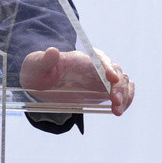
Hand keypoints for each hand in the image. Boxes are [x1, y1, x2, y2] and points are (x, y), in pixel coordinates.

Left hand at [20, 46, 134, 115]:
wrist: (39, 84)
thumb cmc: (37, 71)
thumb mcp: (35, 66)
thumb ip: (44, 60)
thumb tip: (53, 51)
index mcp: (79, 58)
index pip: (99, 58)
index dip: (108, 67)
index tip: (112, 78)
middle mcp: (94, 67)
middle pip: (115, 71)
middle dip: (119, 86)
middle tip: (115, 102)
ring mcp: (100, 79)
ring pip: (122, 82)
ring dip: (125, 94)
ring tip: (117, 111)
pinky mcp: (103, 91)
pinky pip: (122, 92)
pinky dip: (126, 100)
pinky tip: (119, 109)